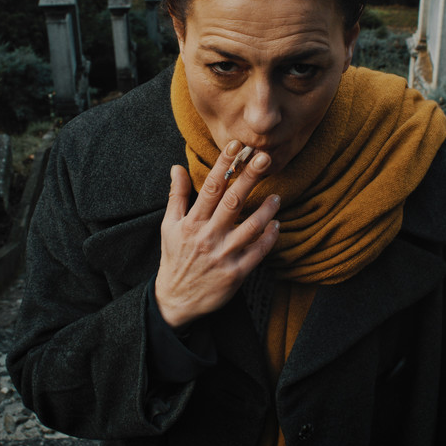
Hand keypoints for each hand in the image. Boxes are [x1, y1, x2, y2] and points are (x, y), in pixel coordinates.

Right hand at [155, 140, 279, 328]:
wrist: (176, 300)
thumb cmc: (175, 258)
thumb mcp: (169, 226)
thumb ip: (176, 196)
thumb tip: (176, 167)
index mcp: (192, 222)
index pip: (210, 187)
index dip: (224, 164)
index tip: (237, 145)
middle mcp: (208, 236)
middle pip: (232, 201)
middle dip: (249, 177)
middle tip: (265, 157)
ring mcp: (223, 255)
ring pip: (250, 227)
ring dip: (265, 210)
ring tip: (276, 196)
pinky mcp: (236, 273)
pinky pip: (257, 252)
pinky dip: (268, 238)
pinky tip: (276, 226)